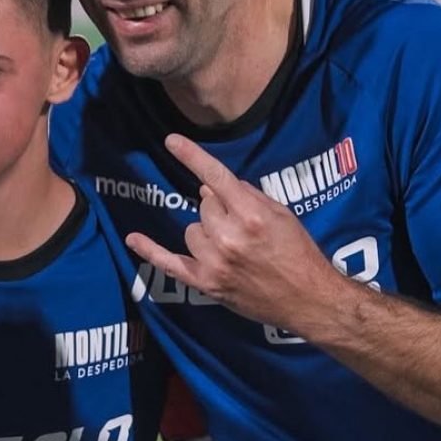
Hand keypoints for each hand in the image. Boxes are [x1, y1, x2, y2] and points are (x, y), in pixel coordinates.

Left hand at [125, 134, 344, 334]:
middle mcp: (229, 237)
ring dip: (207, 233)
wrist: (308, 300)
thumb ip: (246, 196)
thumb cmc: (299, 253)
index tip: (172, 140)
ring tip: (233, 248)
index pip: (215, 178)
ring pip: (192, 230)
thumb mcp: (282, 215)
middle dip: (219, 211)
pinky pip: (169, 263)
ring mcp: (215, 262)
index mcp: (251, 215)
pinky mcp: (206, 283)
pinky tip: (132, 238)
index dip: (192, 157)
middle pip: (204, 207)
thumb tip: (210, 189)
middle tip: (243, 228)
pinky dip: (150, 251)